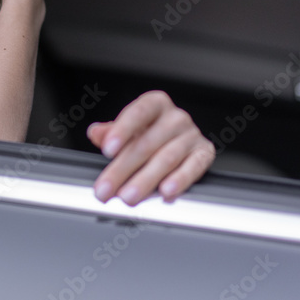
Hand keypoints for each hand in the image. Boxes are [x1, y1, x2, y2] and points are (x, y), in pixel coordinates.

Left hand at [88, 91, 214, 204]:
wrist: (182, 138)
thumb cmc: (151, 131)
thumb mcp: (129, 128)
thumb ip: (110, 132)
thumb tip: (96, 133)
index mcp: (155, 104)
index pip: (138, 113)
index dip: (122, 131)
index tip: (107, 150)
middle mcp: (175, 117)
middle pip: (147, 143)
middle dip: (123, 169)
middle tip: (107, 188)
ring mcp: (191, 135)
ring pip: (166, 159)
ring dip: (146, 180)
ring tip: (129, 196)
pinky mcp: (204, 154)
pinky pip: (192, 168)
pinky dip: (179, 181)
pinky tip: (165, 192)